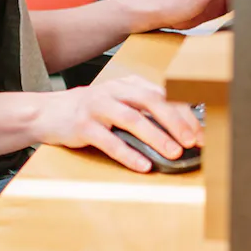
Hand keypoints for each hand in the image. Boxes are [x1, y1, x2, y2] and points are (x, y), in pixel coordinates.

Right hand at [35, 75, 202, 172]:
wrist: (48, 112)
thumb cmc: (91, 111)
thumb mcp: (118, 103)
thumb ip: (144, 111)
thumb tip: (183, 132)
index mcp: (125, 84)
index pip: (161, 94)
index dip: (184, 113)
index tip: (202, 133)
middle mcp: (112, 91)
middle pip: (149, 100)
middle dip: (175, 121)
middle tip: (193, 141)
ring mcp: (96, 107)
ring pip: (130, 118)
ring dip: (155, 136)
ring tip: (173, 153)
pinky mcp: (82, 126)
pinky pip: (108, 140)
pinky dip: (127, 154)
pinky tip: (143, 166)